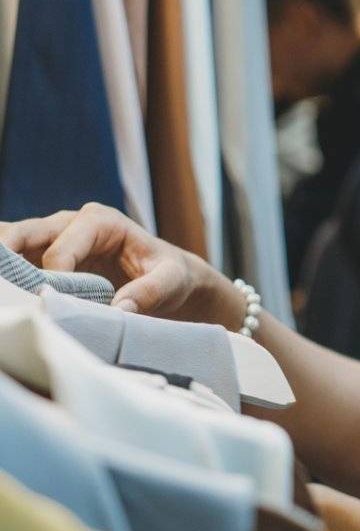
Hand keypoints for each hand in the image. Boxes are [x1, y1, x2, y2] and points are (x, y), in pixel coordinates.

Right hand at [0, 204, 237, 322]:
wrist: (166, 275)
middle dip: (7, 261)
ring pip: (11, 243)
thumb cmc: (169, 274)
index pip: (60, 251)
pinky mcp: (42, 253)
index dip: (51, 280)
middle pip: (23, 235)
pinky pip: (14, 257)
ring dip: (3, 267)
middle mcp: (69, 222)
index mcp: (99, 221)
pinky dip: (5, 272)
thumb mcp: (171, 281)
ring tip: (2, 292)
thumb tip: (120, 309)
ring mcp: (52, 236)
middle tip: (4, 291)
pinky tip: (5, 292)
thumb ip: (150, 292)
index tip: (50, 304)